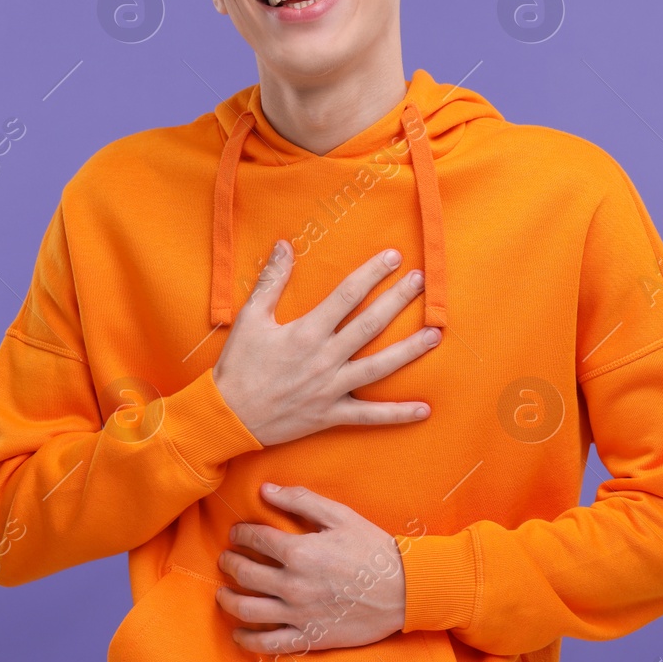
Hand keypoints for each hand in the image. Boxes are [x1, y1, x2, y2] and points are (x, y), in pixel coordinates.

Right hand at [213, 241, 441, 446]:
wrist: (228, 415)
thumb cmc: (238, 366)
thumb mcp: (250, 318)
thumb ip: (271, 280)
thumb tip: (285, 245)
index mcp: (306, 332)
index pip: (347, 296)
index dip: (372, 274)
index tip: (394, 257)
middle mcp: (324, 358)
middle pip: (370, 325)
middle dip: (398, 300)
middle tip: (422, 282)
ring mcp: (331, 388)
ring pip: (379, 367)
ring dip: (409, 351)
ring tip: (435, 335)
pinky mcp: (331, 414)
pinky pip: (370, 416)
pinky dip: (397, 415)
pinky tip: (424, 409)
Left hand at [216, 483, 406, 654]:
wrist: (404, 590)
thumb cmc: (373, 549)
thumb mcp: (339, 516)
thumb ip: (300, 500)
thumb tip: (265, 490)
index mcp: (299, 551)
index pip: (255, 540)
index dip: (240, 534)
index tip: (237, 534)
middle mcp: (293, 584)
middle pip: (245, 574)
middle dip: (230, 563)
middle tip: (226, 559)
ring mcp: (299, 613)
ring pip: (248, 610)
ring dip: (228, 600)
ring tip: (223, 593)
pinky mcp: (308, 637)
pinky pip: (268, 644)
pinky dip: (247, 640)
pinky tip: (238, 633)